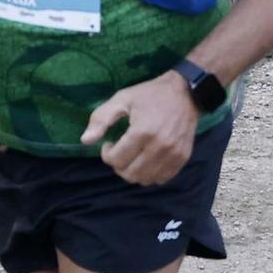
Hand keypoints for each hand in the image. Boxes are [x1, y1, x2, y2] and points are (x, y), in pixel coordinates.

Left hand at [81, 70, 198, 185]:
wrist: (186, 93)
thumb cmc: (151, 94)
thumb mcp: (122, 98)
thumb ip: (101, 119)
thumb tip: (85, 141)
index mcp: (142, 131)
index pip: (116, 160)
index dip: (107, 154)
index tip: (110, 142)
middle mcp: (159, 146)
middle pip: (129, 174)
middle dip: (119, 165)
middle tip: (121, 150)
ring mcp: (173, 154)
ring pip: (145, 179)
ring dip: (134, 171)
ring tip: (135, 156)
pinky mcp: (183, 158)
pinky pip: (162, 178)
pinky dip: (151, 174)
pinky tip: (148, 159)